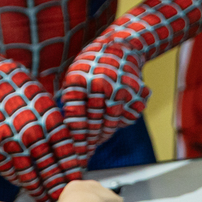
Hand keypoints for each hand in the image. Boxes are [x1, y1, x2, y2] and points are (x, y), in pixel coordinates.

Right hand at [0, 63, 83, 201]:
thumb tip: (71, 154)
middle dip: (55, 185)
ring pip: (27, 174)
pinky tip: (24, 184)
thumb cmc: (24, 92)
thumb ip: (58, 130)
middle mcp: (32, 134)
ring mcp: (11, 141)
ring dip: (37, 188)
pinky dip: (17, 179)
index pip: (64, 155)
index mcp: (50, 122)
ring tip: (43, 197)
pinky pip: (8, 169)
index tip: (74, 182)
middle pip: (48, 169)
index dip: (70, 171)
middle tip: (60, 197)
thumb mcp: (49, 106)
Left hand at [60, 38, 149, 161]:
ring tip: (97, 142)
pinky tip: (113, 124)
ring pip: (111, 124)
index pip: (76, 119)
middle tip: (84, 155)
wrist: (122, 45)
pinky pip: (127, 118)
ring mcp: (121, 89)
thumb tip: (64, 134)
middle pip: (94, 124)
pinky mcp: (137, 93)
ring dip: (104, 136)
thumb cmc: (92, 64)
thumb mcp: (74, 76)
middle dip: (89, 142)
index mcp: (79, 80)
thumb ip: (70, 101)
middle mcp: (100, 84)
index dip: (75, 139)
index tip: (74, 153)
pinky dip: (120, 124)